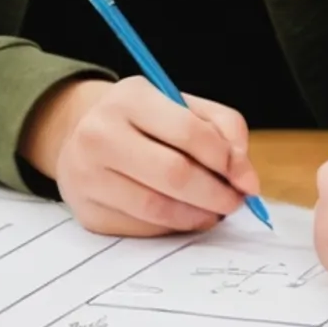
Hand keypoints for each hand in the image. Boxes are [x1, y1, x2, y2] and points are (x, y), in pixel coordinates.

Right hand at [20, 76, 261, 235]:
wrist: (82, 137)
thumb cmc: (145, 122)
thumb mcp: (183, 107)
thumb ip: (225, 130)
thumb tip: (245, 177)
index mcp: (130, 97)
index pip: (190, 132)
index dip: (227, 160)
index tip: (246, 179)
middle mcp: (99, 134)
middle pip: (174, 174)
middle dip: (216, 194)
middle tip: (234, 202)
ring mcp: (87, 176)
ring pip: (158, 208)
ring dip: (198, 216)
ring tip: (213, 212)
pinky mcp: (88, 212)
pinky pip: (142, 229)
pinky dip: (172, 228)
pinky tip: (182, 217)